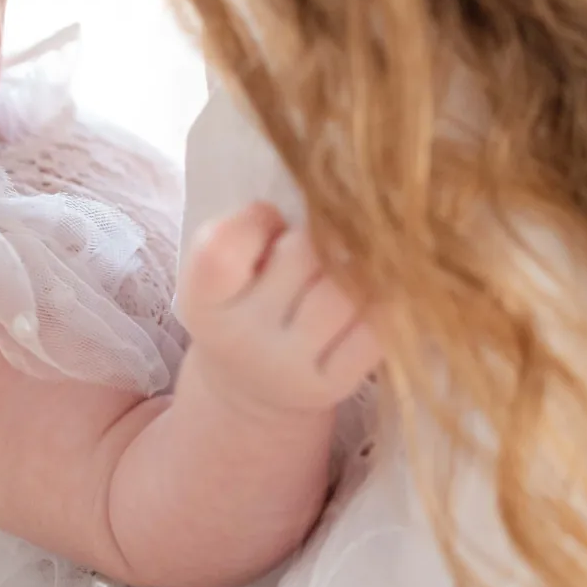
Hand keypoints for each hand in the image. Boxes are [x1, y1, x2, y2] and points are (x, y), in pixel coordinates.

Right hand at [178, 202, 381, 419]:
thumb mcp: (225, 274)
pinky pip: (374, 330)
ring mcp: (289, 367)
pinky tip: (375, 295)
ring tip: (350, 264)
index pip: (223, 248)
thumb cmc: (243, 304)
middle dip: (318, 235)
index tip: (269, 220)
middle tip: (320, 241)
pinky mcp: (333, 386)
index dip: (256, 219)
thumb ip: (253, 235)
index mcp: (203, 303)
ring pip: (345, 290)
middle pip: (302, 256)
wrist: (251, 388)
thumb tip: (328, 199)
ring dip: (356, 267)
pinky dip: (382, 303)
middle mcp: (241, 339)